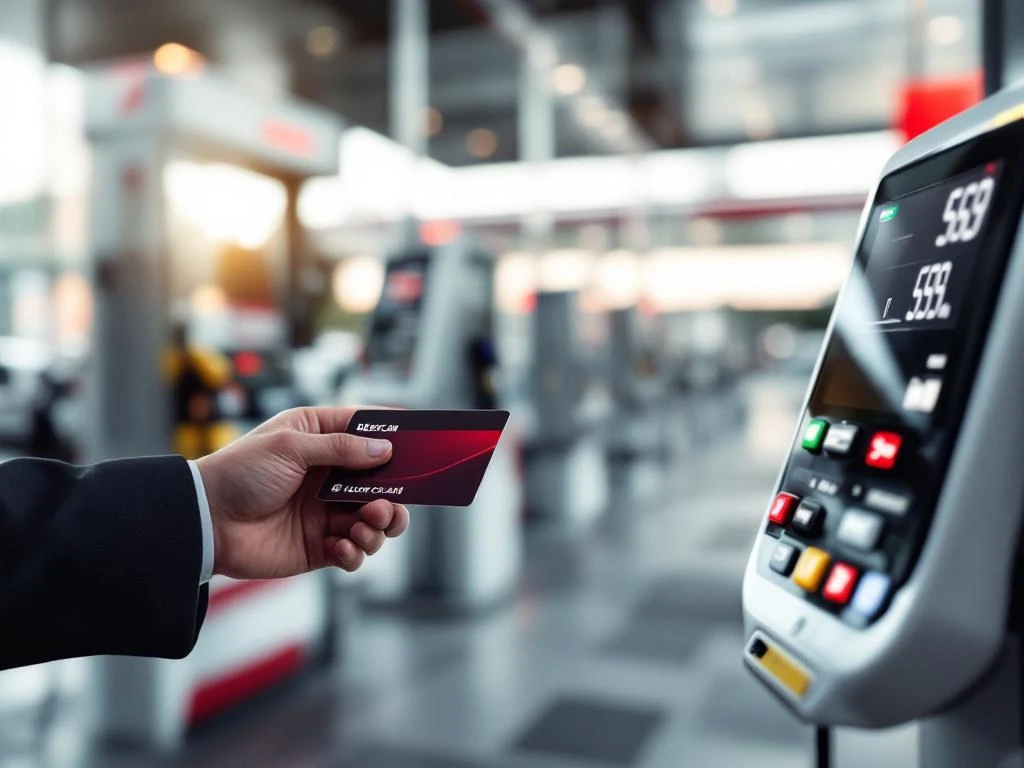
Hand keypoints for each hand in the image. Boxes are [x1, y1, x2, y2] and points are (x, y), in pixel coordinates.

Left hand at [196, 407, 409, 578]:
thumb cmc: (239, 473)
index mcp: (320, 440)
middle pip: (382, 482)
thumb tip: (384, 450)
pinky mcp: (320, 545)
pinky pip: (354, 552)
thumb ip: (339, 449)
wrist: (205, 522)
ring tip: (366, 526)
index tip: (419, 445)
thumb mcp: (289, 447)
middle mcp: (329, 475)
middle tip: (388, 504)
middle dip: (395, 494)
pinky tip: (341, 547)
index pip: (366, 431)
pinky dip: (355, 552)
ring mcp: (326, 511)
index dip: (393, 436)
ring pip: (375, 520)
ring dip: (379, 526)